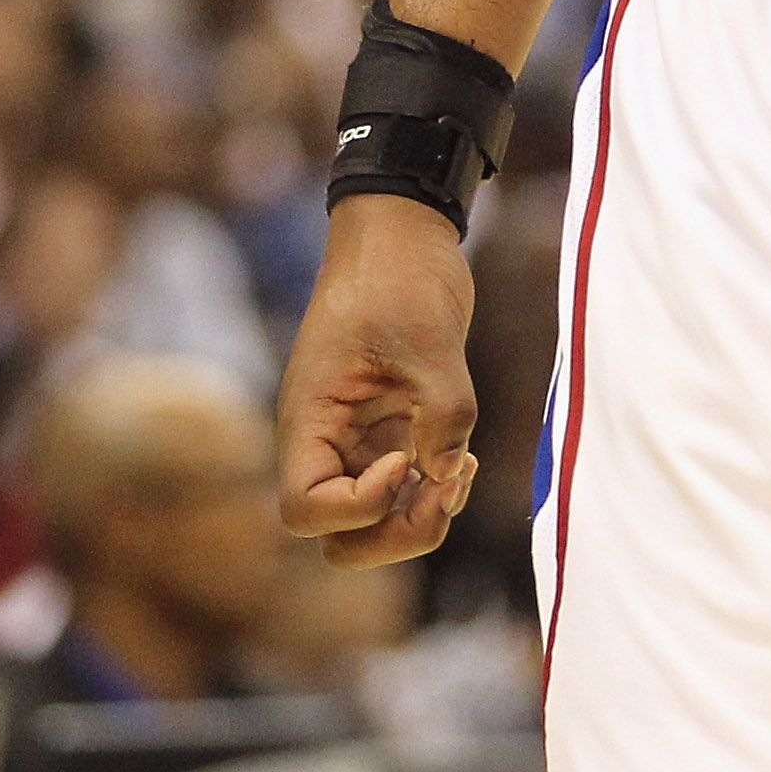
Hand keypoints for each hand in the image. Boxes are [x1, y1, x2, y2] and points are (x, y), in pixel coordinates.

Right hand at [279, 192, 483, 569]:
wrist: (404, 233)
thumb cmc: (398, 276)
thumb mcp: (430, 341)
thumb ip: (445, 414)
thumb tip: (448, 475)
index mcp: (310, 420)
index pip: (304, 510)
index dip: (359, 507)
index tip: (405, 456)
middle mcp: (327, 441)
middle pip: (339, 538)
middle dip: (393, 535)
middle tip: (443, 488)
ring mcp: (360, 442)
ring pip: (377, 524)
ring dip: (421, 518)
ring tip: (461, 471)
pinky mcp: (394, 432)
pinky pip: (408, 491)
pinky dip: (436, 491)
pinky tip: (465, 459)